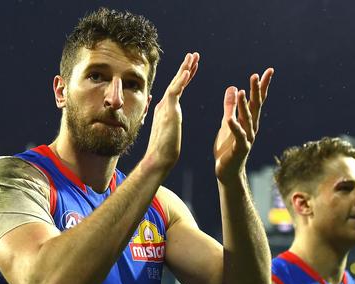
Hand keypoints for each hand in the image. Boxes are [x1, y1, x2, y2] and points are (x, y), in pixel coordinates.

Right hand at [144, 52, 199, 173]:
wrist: (160, 158)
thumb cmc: (164, 149)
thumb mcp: (168, 130)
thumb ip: (167, 119)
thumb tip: (167, 114)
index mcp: (166, 108)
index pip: (177, 88)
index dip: (185, 76)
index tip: (193, 66)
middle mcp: (164, 104)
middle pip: (176, 82)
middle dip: (186, 67)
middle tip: (194, 54)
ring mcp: (165, 107)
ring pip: (175, 83)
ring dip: (185, 69)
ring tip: (193, 56)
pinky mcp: (167, 111)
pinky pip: (174, 92)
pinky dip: (180, 81)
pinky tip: (187, 71)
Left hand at [214, 68, 273, 182]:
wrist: (227, 171)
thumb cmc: (228, 147)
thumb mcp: (227, 122)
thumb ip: (230, 106)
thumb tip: (234, 87)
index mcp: (249, 120)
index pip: (257, 100)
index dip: (262, 85)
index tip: (269, 70)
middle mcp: (252, 127)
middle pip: (255, 106)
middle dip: (256, 91)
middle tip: (256, 75)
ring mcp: (247, 138)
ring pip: (247, 119)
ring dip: (245, 105)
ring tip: (242, 91)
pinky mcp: (240, 148)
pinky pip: (238, 136)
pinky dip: (235, 127)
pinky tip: (230, 118)